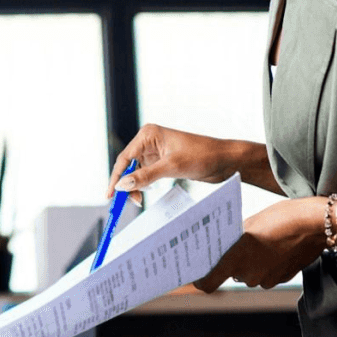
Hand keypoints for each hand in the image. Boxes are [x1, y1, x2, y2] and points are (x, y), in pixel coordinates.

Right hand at [108, 124, 235, 200]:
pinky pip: (146, 174)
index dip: (116, 177)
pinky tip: (145, 193)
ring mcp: (156, 151)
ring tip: (137, 201)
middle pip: (128, 165)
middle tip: (124, 203)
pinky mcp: (163, 161)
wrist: (225, 160)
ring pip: (136, 171)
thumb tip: (122, 185)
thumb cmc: (203, 156)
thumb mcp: (172, 167)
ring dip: (135, 186)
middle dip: (125, 183)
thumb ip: (145, 176)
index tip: (111, 195)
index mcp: (148, 134)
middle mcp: (149, 141)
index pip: (125, 158)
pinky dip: (144, 185)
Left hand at [193, 197, 325, 291]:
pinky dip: (267, 263)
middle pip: (231, 273)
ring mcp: (266, 280)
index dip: (201, 278)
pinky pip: (266, 273)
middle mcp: (248, 275)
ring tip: (260, 241)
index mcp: (235, 260)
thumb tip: (224, 246)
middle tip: (236, 243)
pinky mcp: (282, 278)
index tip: (198, 270)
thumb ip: (234, 239)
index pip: (207, 283)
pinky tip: (275, 246)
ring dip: (251, 261)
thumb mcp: (250, 223)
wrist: (314, 224)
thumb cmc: (279, 218)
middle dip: (232, 261)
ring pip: (250, 273)